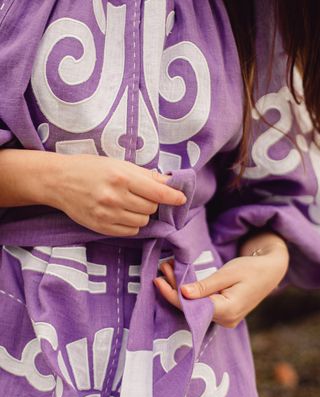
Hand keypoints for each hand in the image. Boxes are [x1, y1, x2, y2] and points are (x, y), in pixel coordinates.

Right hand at [49, 154, 186, 235]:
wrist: (59, 181)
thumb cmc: (90, 168)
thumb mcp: (118, 164)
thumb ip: (145, 175)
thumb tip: (169, 183)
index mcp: (122, 177)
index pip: (158, 193)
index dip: (174, 197)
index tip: (181, 198)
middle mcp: (115, 197)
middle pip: (151, 208)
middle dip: (151, 202)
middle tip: (141, 195)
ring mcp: (107, 214)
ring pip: (143, 221)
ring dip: (142, 214)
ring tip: (129, 203)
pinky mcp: (101, 227)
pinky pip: (130, 231)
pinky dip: (132, 224)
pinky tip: (123, 214)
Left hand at [154, 233, 288, 327]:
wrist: (272, 270)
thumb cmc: (253, 269)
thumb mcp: (228, 273)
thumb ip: (205, 286)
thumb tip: (183, 293)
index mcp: (228, 311)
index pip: (192, 307)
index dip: (172, 295)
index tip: (158, 280)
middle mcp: (226, 320)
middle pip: (191, 308)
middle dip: (174, 289)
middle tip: (162, 267)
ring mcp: (225, 319)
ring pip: (195, 306)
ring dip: (180, 288)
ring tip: (168, 268)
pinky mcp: (223, 313)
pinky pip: (202, 305)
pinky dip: (191, 292)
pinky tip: (180, 278)